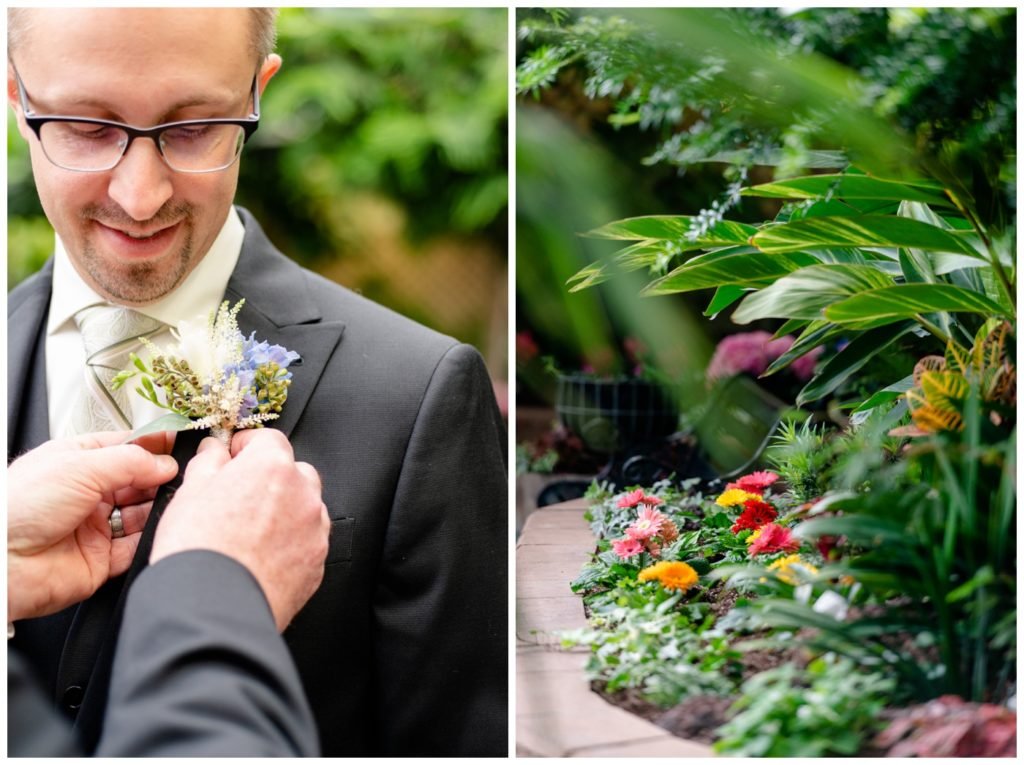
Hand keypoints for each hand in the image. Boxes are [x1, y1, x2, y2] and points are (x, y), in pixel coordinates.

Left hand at [7, 431, 177, 622]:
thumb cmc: (16, 508)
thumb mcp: (79, 466)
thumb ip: (130, 461)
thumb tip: (165, 462)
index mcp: (77, 463)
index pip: (126, 448)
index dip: (154, 445)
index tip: (181, 443)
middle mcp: (88, 495)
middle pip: (140, 481)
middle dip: (163, 477)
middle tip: (185, 474)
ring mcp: (95, 527)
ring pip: (143, 514)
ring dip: (161, 507)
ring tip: (177, 500)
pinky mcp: (101, 560)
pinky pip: (137, 548)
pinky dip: (152, 539)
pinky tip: (161, 528)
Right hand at [151, 429, 329, 630]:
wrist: (214, 608)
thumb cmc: (199, 549)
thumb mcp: (191, 492)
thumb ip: (209, 461)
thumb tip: (215, 450)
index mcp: (272, 467)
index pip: (268, 439)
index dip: (247, 446)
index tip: (233, 457)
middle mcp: (302, 493)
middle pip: (293, 471)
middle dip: (270, 478)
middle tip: (239, 497)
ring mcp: (315, 529)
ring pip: (305, 507)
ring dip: (285, 511)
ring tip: (249, 532)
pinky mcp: (317, 562)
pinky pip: (308, 541)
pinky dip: (291, 542)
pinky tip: (262, 556)